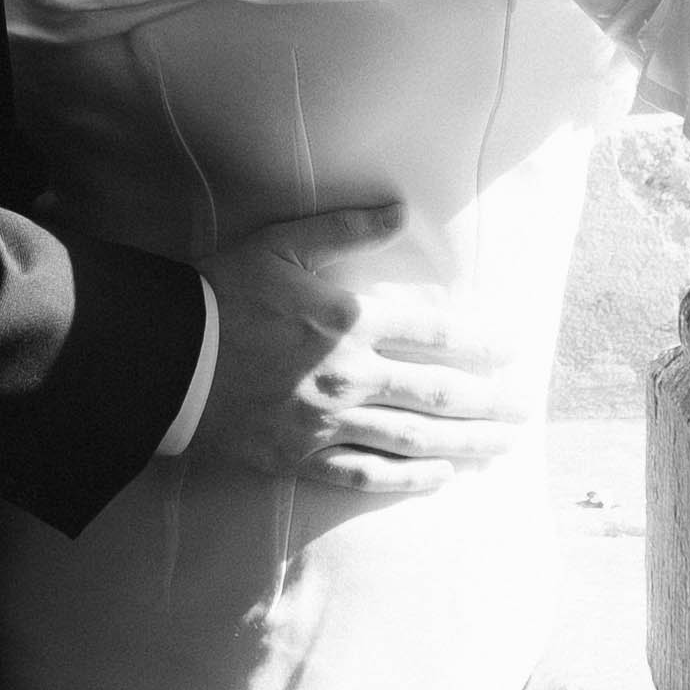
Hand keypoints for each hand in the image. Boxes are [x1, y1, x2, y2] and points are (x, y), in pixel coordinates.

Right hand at [188, 252, 534, 494]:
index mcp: (350, 319)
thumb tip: (401, 209)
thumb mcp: (282, 244)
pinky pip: (366, 474)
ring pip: (414, 438)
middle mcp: (350, 375)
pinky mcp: (302, 456)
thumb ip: (346, 228)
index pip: (436, 332)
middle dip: (490, 400)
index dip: (482, 340)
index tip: (514, 348)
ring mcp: (328, 421)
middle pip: (439, 392)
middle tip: (526, 406)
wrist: (163, 358)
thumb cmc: (221, 292)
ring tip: (502, 446)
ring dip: (466, 443)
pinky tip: (439, 478)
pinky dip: (407, 479)